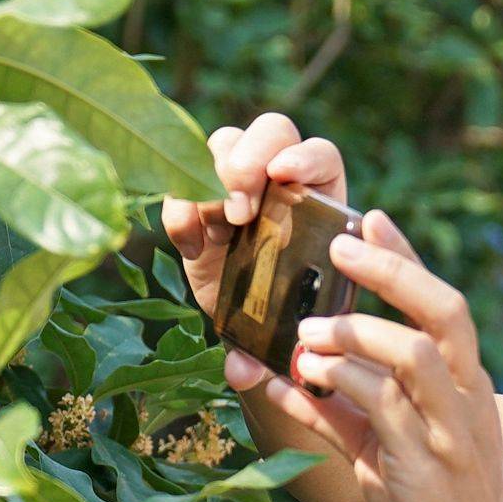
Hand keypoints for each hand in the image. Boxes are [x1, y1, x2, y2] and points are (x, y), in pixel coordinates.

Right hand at [160, 112, 347, 388]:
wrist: (256, 327)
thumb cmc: (291, 324)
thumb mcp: (294, 335)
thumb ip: (273, 348)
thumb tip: (242, 369)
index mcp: (323, 200)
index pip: (320, 155)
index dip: (304, 157)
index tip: (284, 177)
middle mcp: (279, 182)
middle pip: (269, 132)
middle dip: (250, 160)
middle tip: (240, 208)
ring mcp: (235, 186)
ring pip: (222, 145)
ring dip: (212, 177)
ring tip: (218, 224)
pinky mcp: (196, 203)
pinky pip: (179, 185)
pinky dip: (180, 209)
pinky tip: (191, 244)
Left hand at [279, 210, 502, 501]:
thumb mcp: (377, 447)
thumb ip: (330, 405)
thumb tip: (262, 368)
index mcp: (462, 382)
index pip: (438, 303)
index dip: (403, 257)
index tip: (367, 217)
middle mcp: (467, 395)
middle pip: (443, 309)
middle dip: (392, 270)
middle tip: (338, 243)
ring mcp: (454, 428)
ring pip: (415, 352)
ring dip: (357, 331)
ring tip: (307, 332)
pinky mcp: (432, 465)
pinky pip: (389, 406)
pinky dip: (345, 381)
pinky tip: (310, 376)